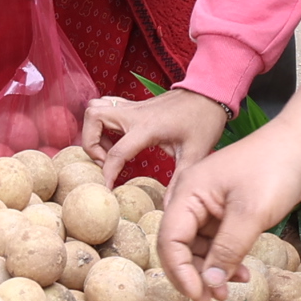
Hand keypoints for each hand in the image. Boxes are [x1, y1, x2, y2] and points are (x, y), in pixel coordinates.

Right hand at [88, 85, 226, 186]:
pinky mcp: (135, 105)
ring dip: (94, 129)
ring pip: (95, 108)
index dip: (107, 174)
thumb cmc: (203, 121)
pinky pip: (107, 106)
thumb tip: (169, 207)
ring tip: (108, 149)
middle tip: (104, 161)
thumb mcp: (195, 153)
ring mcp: (133, 107)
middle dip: (90, 143)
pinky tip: (116, 138)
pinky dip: (103, 121)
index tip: (106, 189)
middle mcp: (134, 114)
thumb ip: (178, 180)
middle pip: (93, 117)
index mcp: (147, 127)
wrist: (210, 93)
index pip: (116, 153)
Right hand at [159, 120, 300, 300]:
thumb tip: (209, 283)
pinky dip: (225, 257)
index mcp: (187, 193)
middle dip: (194, 274)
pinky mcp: (223, 209)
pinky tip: (241, 271)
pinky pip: (215, 240)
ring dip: (212, 269)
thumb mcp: (251, 214)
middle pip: (178, 245)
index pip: (170, 241)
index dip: (181, 273)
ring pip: (197, 246)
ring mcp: (207, 204)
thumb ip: (228, 250)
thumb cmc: (274, 169)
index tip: (201, 296)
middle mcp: (190, 198)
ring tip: (233, 285)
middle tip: (213, 298)